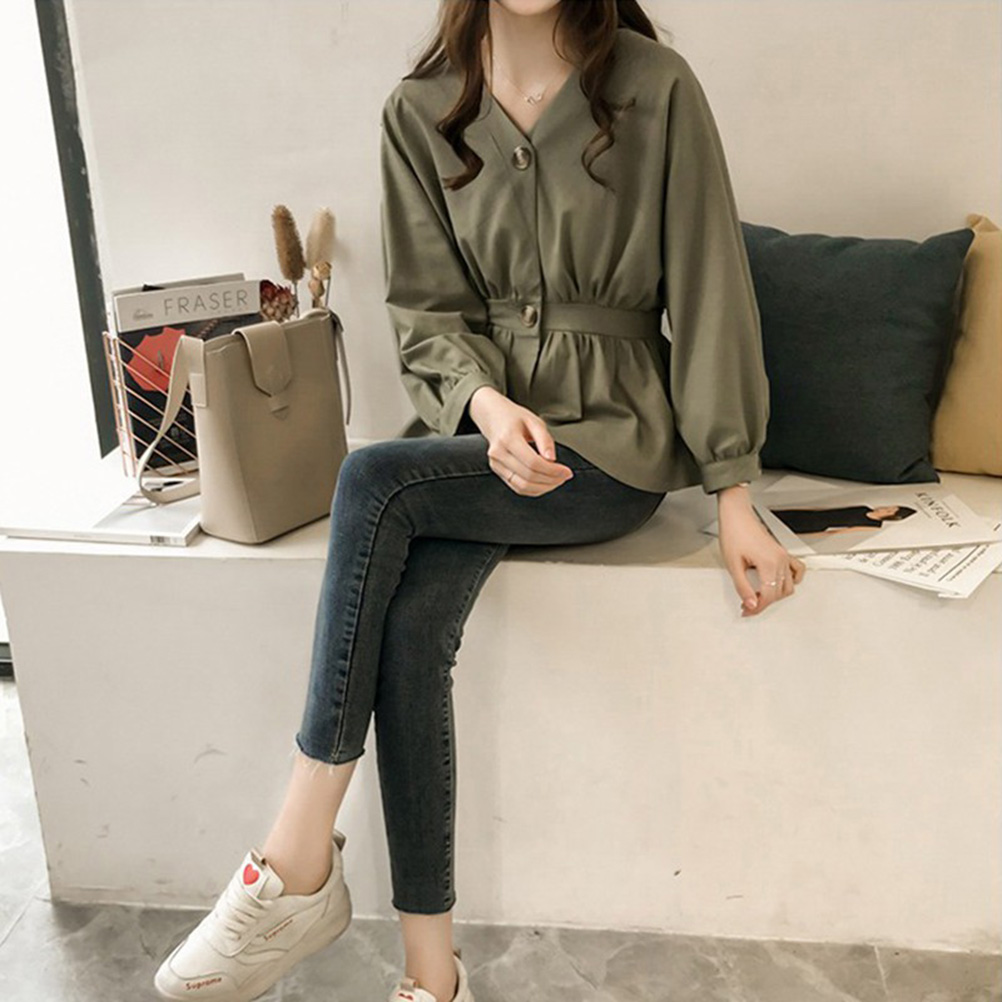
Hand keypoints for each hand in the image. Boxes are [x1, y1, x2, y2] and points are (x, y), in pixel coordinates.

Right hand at [467, 386, 574, 495]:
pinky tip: (544, 483)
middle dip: (551, 480)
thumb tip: (552, 459)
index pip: (533, 463)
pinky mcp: (497, 471)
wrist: (493, 416)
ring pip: (522, 486)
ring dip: (543, 487)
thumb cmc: (514, 417)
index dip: (553, 471)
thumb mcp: (534, 421)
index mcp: (508, 438)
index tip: (566, 472)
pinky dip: (533, 489)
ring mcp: (496, 464)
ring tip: (556, 481)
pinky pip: (517, 487)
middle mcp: (499, 453)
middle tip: (564, 476)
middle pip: (528, 476)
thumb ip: (545, 440)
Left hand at [716, 485, 806, 615]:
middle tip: (748, 604)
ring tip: (759, 595)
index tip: (748, 611)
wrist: (736, 516)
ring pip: (788, 585)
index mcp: (769, 563)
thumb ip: (743, 587)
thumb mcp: (733, 565)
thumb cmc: (734, 534)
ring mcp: (783, 556)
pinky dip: (792, 580)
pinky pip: (797, 570)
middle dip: (764, 602)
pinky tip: (780, 584)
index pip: (769, 596)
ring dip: (775, 594)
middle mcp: (780, 560)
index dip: (758, 607)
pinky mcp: (782, 552)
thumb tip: (751, 604)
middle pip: (779, 593)